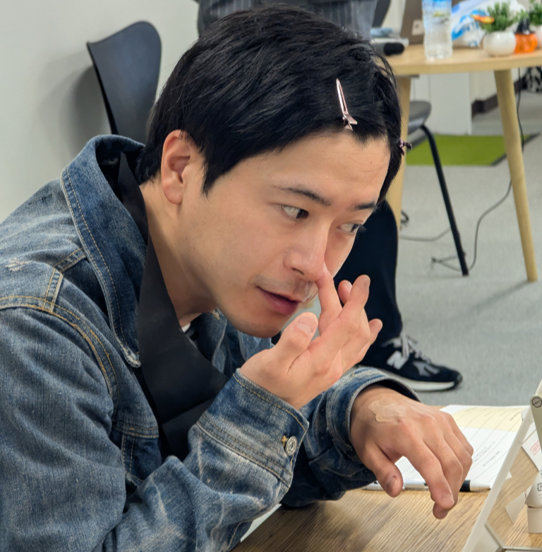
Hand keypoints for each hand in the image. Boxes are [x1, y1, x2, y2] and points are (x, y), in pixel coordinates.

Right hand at [239, 268, 381, 409]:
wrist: (261, 411)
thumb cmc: (262, 384)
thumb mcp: (270, 362)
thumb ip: (291, 341)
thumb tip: (310, 317)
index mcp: (321, 360)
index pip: (346, 324)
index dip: (355, 300)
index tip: (361, 280)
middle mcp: (333, 366)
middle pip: (352, 327)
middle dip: (348, 300)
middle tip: (334, 279)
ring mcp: (333, 370)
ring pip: (357, 337)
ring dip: (356, 312)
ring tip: (346, 291)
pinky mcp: (328, 371)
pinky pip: (355, 349)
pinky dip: (365, 333)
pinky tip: (372, 325)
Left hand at [350, 385, 472, 518]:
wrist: (377, 401)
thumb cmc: (372, 425)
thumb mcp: (367, 451)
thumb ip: (382, 472)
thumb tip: (395, 489)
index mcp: (404, 431)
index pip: (430, 463)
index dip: (440, 487)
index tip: (444, 505)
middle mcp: (426, 423)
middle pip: (451, 463)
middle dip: (451, 492)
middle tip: (441, 508)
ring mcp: (439, 420)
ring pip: (462, 457)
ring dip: (458, 480)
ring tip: (444, 493)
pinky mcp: (447, 420)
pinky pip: (464, 447)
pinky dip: (462, 465)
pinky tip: (450, 473)